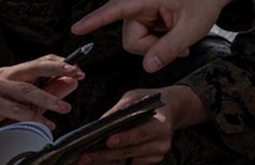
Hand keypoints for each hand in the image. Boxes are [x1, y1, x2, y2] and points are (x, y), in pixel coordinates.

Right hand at [0, 54, 84, 163]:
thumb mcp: (29, 106)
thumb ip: (49, 93)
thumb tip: (71, 82)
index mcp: (14, 73)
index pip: (41, 62)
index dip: (61, 64)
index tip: (79, 71)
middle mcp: (4, 76)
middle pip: (35, 67)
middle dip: (58, 69)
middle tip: (77, 74)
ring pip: (28, 90)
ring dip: (49, 99)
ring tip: (66, 107)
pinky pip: (17, 110)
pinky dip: (34, 118)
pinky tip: (47, 124)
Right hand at [72, 0, 241, 72]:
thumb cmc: (202, 2)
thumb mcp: (192, 29)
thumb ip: (169, 49)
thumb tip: (146, 67)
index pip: (115, 9)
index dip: (95, 20)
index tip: (76, 28)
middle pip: (131, 41)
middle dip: (153, 49)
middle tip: (179, 45)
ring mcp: (138, 7)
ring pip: (136, 42)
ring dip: (157, 46)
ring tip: (179, 38)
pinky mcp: (141, 13)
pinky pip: (141, 37)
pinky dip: (158, 41)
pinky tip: (173, 35)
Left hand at [72, 86, 206, 163]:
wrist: (169, 111)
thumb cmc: (149, 101)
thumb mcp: (135, 97)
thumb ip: (120, 110)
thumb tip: (99, 125)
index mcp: (162, 126)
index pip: (142, 133)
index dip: (125, 138)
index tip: (108, 140)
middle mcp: (161, 144)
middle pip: (130, 151)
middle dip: (105, 154)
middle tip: (85, 155)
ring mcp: (156, 155)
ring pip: (126, 160)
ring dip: (104, 160)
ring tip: (85, 159)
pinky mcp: (148, 162)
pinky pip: (127, 164)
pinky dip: (111, 162)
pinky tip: (96, 159)